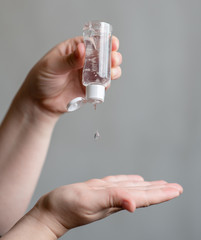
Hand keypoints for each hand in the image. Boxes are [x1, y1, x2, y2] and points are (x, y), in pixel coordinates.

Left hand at [17, 36, 121, 117]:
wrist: (40, 102)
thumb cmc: (41, 79)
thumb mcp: (52, 65)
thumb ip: (69, 59)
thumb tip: (82, 49)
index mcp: (75, 49)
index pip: (93, 42)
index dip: (105, 42)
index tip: (112, 44)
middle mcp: (84, 61)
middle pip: (104, 56)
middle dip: (112, 57)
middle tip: (113, 60)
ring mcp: (88, 76)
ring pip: (107, 71)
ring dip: (113, 70)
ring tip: (111, 73)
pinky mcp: (90, 89)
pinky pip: (102, 86)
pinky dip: (106, 84)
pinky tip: (104, 84)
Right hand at [30, 175, 182, 237]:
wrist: (50, 212)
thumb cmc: (65, 206)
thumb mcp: (88, 200)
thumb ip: (111, 199)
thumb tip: (134, 205)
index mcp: (114, 201)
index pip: (143, 197)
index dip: (161, 194)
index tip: (176, 190)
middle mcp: (113, 199)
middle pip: (142, 195)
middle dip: (160, 191)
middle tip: (176, 188)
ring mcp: (105, 196)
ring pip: (132, 189)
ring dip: (148, 188)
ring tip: (160, 185)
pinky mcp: (97, 192)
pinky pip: (118, 185)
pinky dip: (129, 182)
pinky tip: (134, 181)